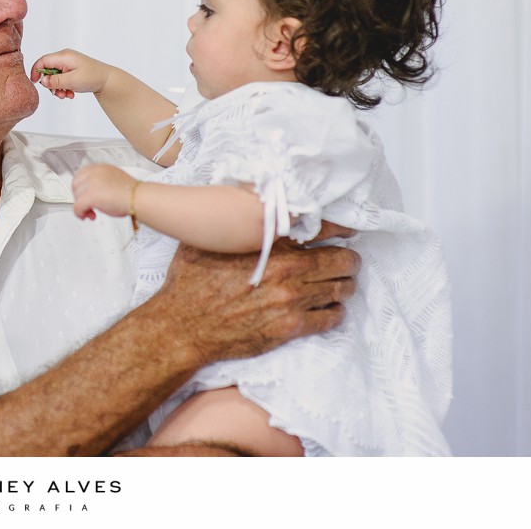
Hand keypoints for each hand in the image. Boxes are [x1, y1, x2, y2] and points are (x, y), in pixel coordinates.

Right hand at [30, 49, 113, 98]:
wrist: (107, 80)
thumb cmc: (92, 77)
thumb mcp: (72, 80)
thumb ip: (55, 81)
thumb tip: (43, 81)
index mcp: (64, 56)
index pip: (43, 60)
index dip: (36, 71)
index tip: (36, 83)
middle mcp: (64, 58)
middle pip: (47, 70)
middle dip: (51, 84)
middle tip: (57, 93)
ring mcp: (68, 64)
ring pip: (54, 76)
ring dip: (58, 88)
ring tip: (66, 95)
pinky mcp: (71, 70)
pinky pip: (61, 79)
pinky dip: (63, 87)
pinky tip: (71, 93)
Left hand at [71, 163, 135, 220]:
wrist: (138, 198)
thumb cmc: (132, 192)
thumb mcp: (113, 180)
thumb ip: (102, 182)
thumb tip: (94, 192)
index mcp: (101, 168)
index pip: (81, 175)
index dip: (81, 187)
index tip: (85, 195)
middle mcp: (95, 173)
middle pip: (76, 185)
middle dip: (80, 197)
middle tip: (89, 206)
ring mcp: (92, 184)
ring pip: (76, 197)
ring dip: (82, 207)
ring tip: (92, 213)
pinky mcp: (91, 196)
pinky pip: (77, 206)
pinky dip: (79, 213)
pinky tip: (86, 216)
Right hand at [149, 240, 359, 366]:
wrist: (182, 326)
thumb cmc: (189, 282)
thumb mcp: (206, 240)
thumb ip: (231, 223)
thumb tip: (241, 203)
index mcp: (269, 243)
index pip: (322, 227)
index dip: (340, 228)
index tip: (346, 231)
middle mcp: (286, 268)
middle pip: (341, 259)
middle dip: (347, 259)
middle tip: (346, 261)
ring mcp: (291, 300)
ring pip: (341, 289)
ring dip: (344, 285)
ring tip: (340, 284)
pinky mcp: (290, 328)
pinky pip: (330, 318)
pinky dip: (334, 312)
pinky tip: (328, 309)